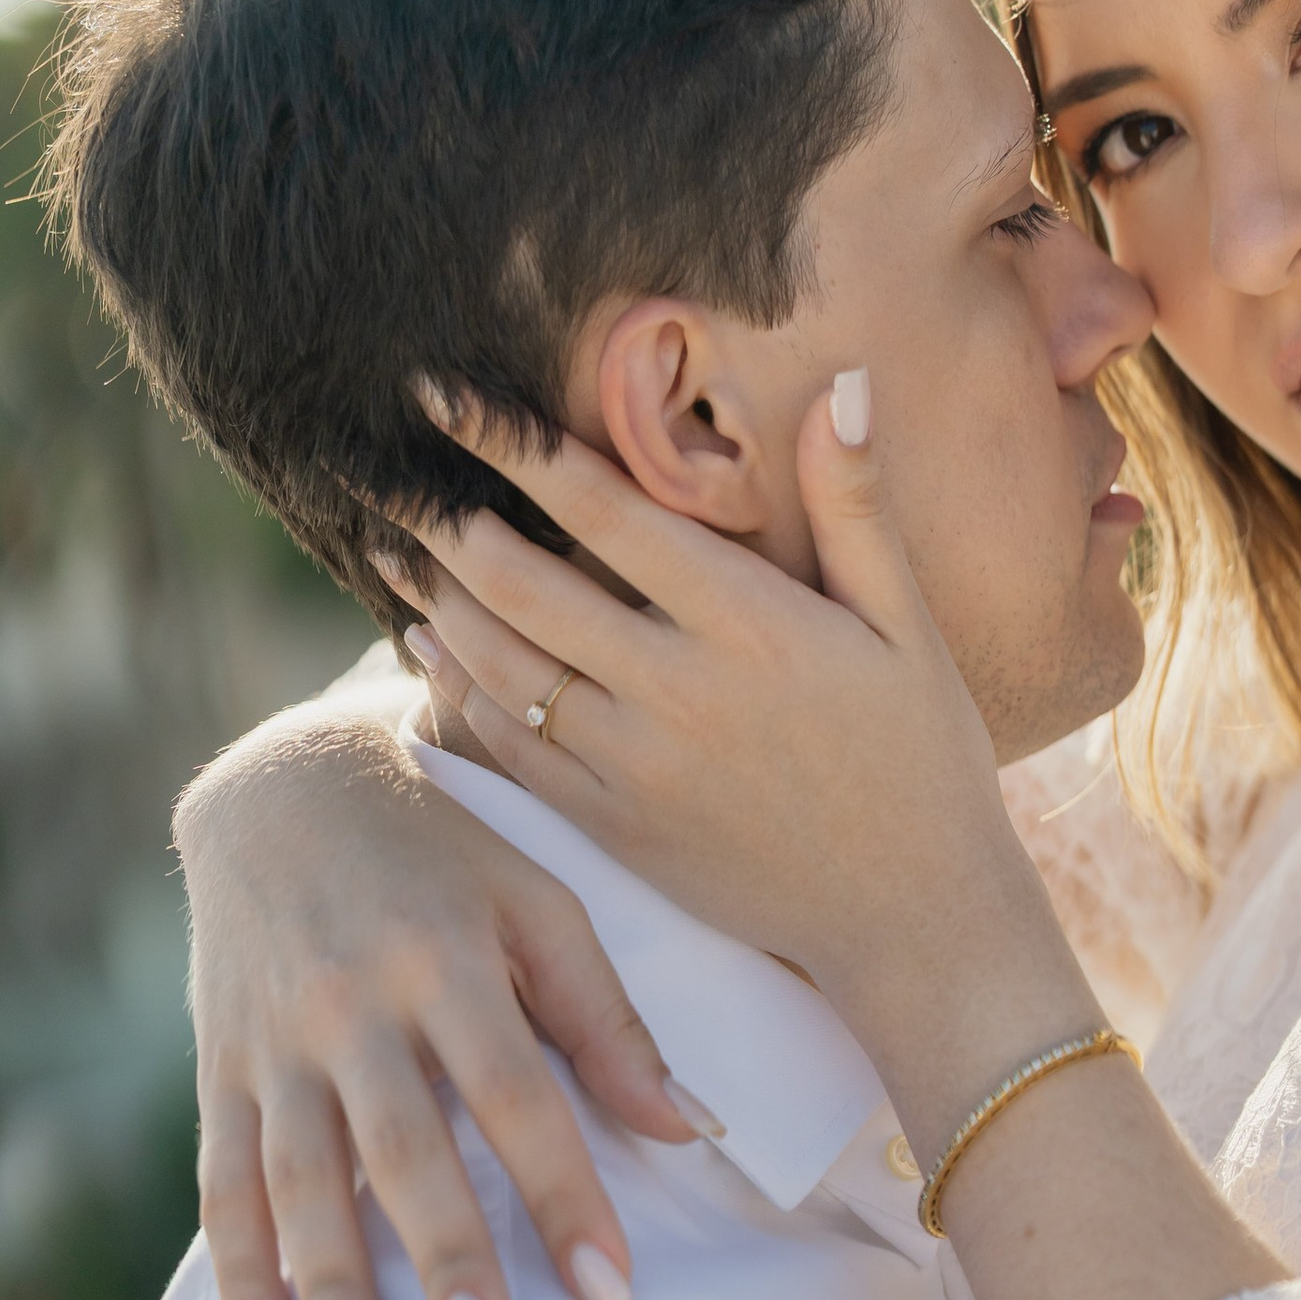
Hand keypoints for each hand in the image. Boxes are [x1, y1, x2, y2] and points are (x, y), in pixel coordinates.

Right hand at [176, 709, 706, 1299]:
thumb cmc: (444, 850)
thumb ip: (607, 1018)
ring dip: (327, 1283)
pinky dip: (239, 1269)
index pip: (515, 1096)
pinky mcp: (221, 1062)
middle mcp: (354, 1000)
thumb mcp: (539, 899)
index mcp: (446, 955)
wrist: (284, 785)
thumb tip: (687, 1130)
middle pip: (402, 1148)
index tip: (609, 1293)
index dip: (563, 1195)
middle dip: (442, 1256)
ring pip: (299, 1177)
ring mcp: (276, 1037)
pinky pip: (224, 1179)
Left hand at [387, 381, 1095, 1153]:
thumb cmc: (920, 754)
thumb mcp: (907, 624)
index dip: (514, 449)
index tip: (444, 397)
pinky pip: (511, 750)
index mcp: (752, 624)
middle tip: (380, 471)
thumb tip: (842, 383)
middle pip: (524, 587)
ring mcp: (636, 767)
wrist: (911, 915)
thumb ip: (856, 505)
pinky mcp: (613, 828)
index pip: (607, 513)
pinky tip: (429, 647)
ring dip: (436, 599)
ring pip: (502, 668)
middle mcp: (680, 691)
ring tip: (390, 544)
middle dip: (442, 520)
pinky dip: (458, 692)